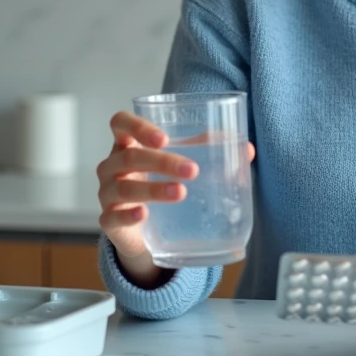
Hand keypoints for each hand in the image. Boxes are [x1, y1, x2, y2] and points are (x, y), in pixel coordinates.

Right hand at [96, 111, 256, 287]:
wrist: (145, 232)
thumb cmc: (159, 184)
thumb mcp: (180, 165)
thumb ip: (209, 152)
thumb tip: (248, 150)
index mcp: (127, 144)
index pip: (120, 123)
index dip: (137, 126)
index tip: (164, 138)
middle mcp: (112, 166)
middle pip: (128, 157)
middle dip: (162, 162)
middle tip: (192, 170)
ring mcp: (107, 194)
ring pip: (123, 188)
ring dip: (153, 189)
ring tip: (181, 193)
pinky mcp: (108, 222)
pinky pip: (112, 217)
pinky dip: (128, 215)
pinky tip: (144, 214)